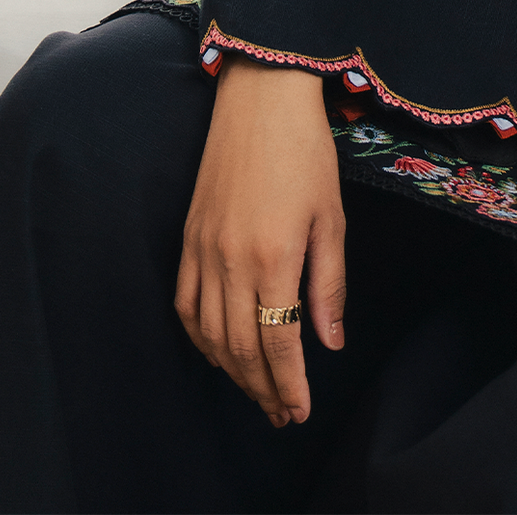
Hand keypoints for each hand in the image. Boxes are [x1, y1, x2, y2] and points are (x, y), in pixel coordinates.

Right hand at [175, 55, 345, 426]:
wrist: (259, 101)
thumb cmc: (305, 152)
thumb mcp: (330, 218)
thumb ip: (328, 284)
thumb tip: (329, 343)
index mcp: (271, 258)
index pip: (278, 344)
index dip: (288, 385)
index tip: (299, 411)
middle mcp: (229, 262)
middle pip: (241, 349)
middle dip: (262, 390)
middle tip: (281, 414)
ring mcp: (202, 251)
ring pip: (210, 334)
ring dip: (233, 372)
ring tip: (257, 393)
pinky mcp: (188, 239)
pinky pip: (186, 305)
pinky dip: (201, 339)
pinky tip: (219, 351)